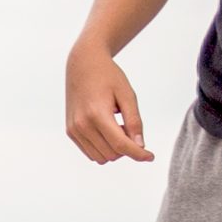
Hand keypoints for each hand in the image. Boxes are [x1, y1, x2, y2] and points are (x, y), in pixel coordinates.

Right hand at [66, 41, 153, 162]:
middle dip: (127, 147)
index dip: (138, 153)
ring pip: (101, 157)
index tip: (150, 157)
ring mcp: (74, 130)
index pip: (120, 144)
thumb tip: (140, 145)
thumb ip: (134, 121)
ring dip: (115, 149)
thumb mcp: (127, 95)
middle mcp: (82, 125)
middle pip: (112, 153)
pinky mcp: (71, 131)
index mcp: (97, 114)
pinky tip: (107, 130)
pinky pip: (91, 153)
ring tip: (117, 126)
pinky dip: (103, 148)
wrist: (83, 64)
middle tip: (129, 126)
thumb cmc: (108, 76)